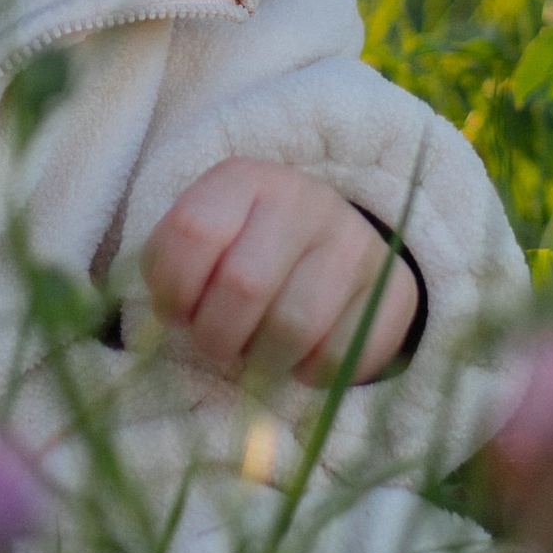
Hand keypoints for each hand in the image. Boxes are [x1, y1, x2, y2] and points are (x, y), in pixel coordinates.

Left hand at [141, 159, 417, 386]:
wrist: (332, 245)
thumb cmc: (245, 251)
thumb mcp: (203, 240)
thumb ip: (170, 269)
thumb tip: (158, 324)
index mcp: (246, 179)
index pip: (192, 232)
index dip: (171, 290)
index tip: (175, 312)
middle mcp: (306, 200)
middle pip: (243, 286)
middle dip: (215, 336)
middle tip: (215, 344)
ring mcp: (355, 243)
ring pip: (293, 326)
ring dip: (260, 360)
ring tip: (255, 353)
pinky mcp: (394, 290)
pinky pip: (339, 355)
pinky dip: (307, 373)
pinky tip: (299, 356)